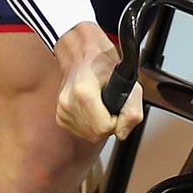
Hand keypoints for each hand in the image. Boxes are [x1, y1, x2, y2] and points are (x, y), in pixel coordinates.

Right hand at [53, 22, 142, 142]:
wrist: (83, 56)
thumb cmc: (103, 65)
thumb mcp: (129, 83)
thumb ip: (132, 111)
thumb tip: (123, 132)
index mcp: (83, 93)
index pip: (104, 128)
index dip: (116, 122)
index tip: (116, 108)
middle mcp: (68, 103)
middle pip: (95, 135)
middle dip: (108, 125)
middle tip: (110, 107)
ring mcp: (62, 111)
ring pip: (88, 136)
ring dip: (99, 125)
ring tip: (100, 106)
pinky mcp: (60, 116)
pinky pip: (80, 132)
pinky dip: (89, 125)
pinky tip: (91, 109)